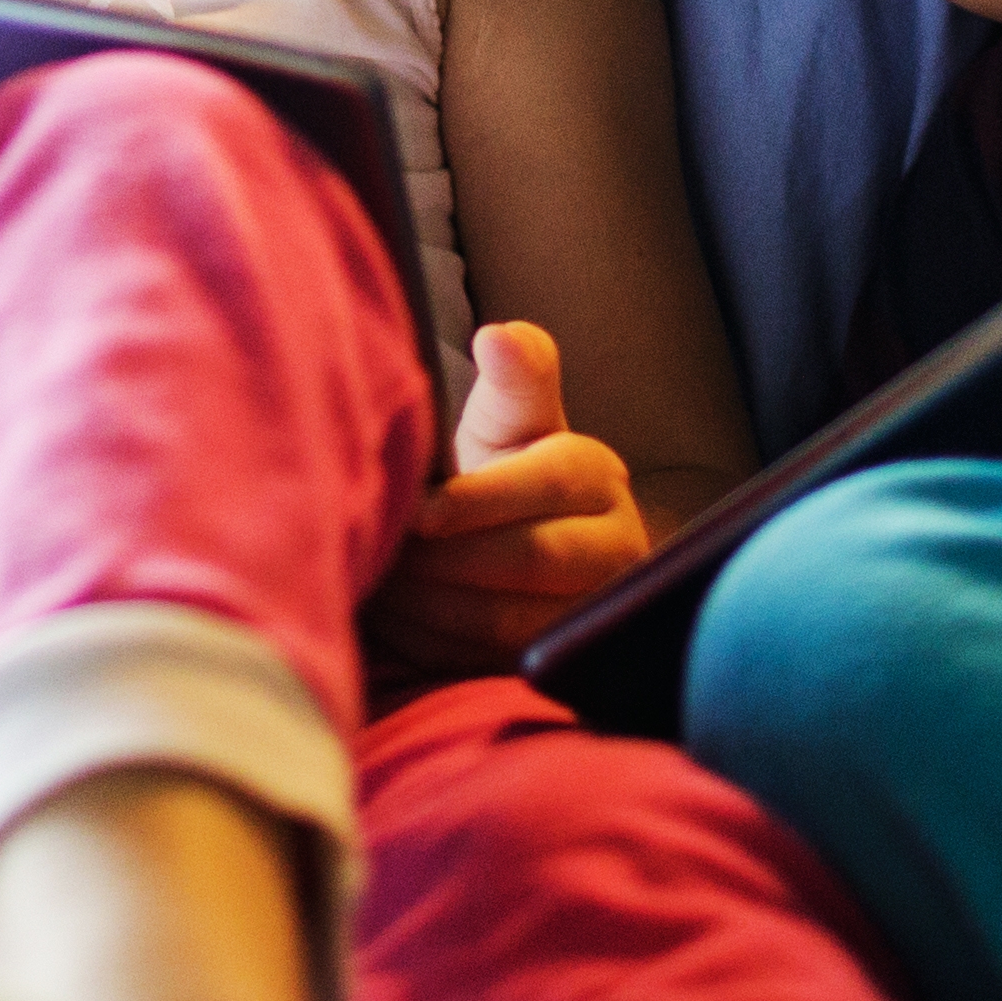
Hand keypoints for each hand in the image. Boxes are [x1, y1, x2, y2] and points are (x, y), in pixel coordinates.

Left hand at [367, 322, 648, 670]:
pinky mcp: (563, 658)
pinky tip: (402, 623)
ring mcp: (594, 608)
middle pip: (534, 558)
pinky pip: (499, 662)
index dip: (479, 501)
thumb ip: (513, 377)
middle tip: (390, 558)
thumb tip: (499, 338)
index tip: (420, 512)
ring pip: (515, 618)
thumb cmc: (499, 467)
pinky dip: (441, 645)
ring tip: (386, 588)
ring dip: (437, 607)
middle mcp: (615, 543)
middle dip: (449, 561)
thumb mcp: (507, 415)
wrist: (511, 543)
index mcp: (595, 474)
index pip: (546, 484)